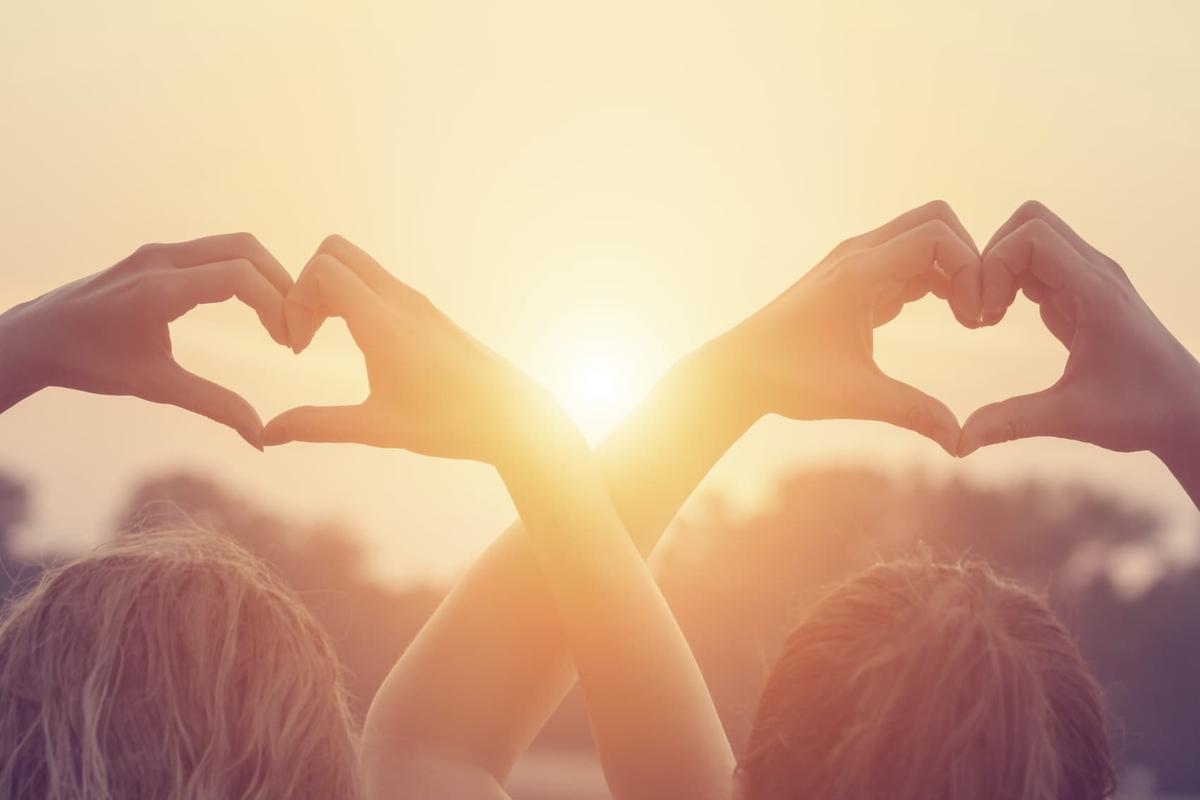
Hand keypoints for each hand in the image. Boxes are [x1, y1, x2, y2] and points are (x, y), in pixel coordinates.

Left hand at [0, 233, 292, 447]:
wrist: (37, 336)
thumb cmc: (90, 362)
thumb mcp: (155, 386)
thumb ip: (213, 405)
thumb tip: (261, 437)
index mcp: (159, 288)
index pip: (239, 277)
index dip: (277, 306)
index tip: (290, 343)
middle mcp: (162, 258)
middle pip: (246, 249)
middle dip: (283, 286)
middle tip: (296, 329)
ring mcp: (160, 251)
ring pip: (235, 245)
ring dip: (268, 277)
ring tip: (281, 321)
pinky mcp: (160, 255)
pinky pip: (218, 252)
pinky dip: (247, 274)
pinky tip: (256, 309)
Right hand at [262, 236, 556, 462]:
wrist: (510, 416)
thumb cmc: (448, 424)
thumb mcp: (377, 429)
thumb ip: (318, 425)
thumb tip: (269, 434)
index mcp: (384, 323)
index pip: (322, 270)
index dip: (294, 300)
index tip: (298, 346)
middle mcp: (400, 300)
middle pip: (335, 250)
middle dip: (305, 284)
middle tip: (304, 333)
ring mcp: (415, 301)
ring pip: (357, 263)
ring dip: (329, 290)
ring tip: (322, 337)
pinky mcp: (426, 309)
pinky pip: (376, 281)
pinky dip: (352, 297)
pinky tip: (355, 342)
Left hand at [710, 201, 981, 454]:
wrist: (741, 370)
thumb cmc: (790, 379)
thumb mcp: (858, 397)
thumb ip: (914, 413)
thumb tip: (962, 443)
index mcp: (860, 272)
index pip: (936, 235)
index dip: (970, 268)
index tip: (976, 317)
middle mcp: (859, 255)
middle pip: (936, 220)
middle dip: (969, 258)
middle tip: (979, 310)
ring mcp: (856, 263)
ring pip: (924, 238)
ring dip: (953, 269)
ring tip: (969, 318)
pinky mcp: (856, 278)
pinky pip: (909, 260)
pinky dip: (936, 278)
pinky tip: (949, 316)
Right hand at [959, 201, 1199, 456]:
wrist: (1187, 411)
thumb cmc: (1140, 411)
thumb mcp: (1071, 418)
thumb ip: (1011, 422)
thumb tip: (957, 442)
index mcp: (1095, 292)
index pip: (1032, 236)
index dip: (994, 264)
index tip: (985, 315)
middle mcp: (1095, 273)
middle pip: (1030, 222)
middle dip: (991, 257)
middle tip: (980, 307)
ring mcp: (1090, 279)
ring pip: (1032, 238)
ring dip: (999, 268)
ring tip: (986, 315)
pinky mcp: (1083, 292)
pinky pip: (1038, 264)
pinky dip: (1010, 281)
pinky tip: (999, 319)